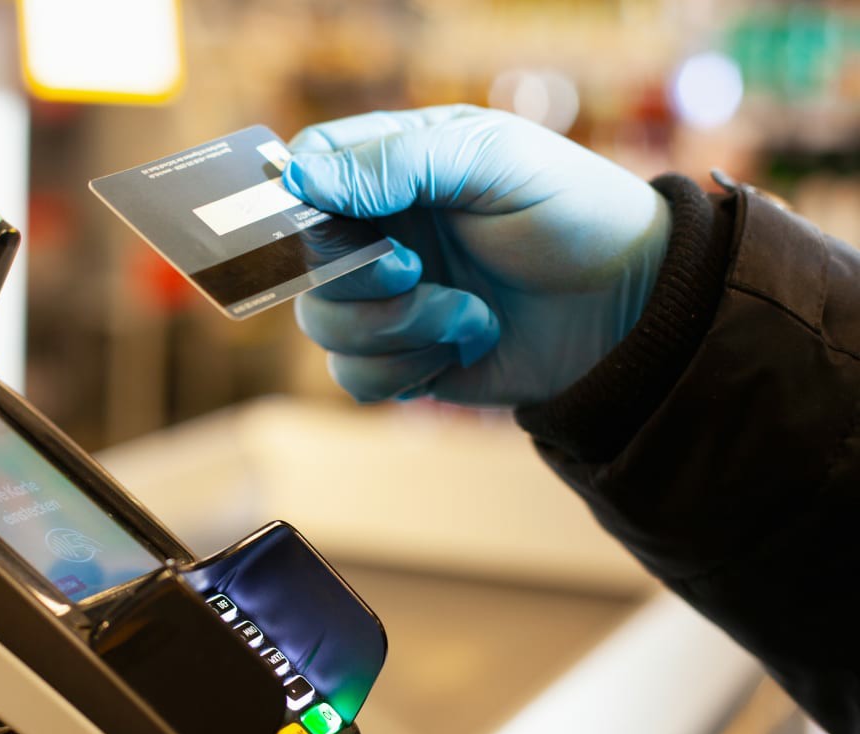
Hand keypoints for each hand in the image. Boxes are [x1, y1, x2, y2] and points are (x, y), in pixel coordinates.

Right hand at [283, 105, 670, 405]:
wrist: (631, 311)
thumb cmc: (573, 213)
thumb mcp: (495, 161)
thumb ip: (398, 163)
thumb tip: (301, 175)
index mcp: (394, 166)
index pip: (305, 165)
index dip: (298, 195)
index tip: (329, 217)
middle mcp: (378, 232)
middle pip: (300, 260)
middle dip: (356, 278)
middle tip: (414, 271)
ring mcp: (385, 299)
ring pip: (322, 325)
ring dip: (394, 329)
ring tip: (467, 316)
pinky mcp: (401, 358)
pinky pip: (354, 377)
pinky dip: (406, 370)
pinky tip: (465, 345)